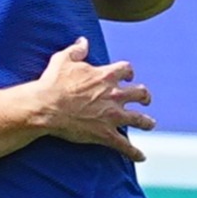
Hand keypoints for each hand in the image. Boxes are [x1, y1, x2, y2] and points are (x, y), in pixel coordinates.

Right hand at [23, 37, 154, 161]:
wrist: (46, 107)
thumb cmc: (53, 83)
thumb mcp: (63, 59)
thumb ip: (76, 50)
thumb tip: (83, 41)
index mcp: (105, 76)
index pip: (125, 70)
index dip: (128, 72)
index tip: (128, 75)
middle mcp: (114, 95)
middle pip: (140, 93)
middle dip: (144, 96)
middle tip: (145, 99)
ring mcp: (112, 116)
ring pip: (139, 119)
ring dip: (146, 122)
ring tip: (150, 123)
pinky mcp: (105, 134)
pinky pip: (125, 146)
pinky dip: (134, 152)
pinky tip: (141, 156)